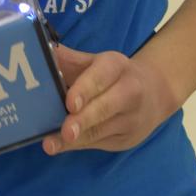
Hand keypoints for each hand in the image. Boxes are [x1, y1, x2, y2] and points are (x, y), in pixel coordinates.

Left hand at [41, 43, 178, 155]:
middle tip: (65, 131)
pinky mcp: (127, 139)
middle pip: (105, 107)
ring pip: (101, 130)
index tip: (70, 103)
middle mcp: (129, 92)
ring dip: (76, 139)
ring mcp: (131, 119)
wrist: (155, 92)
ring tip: (52, 144)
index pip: (102, 77)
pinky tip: (60, 147)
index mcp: (117, 67)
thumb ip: (69, 59)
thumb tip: (40, 49)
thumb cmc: (113, 75)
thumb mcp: (95, 62)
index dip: (86, 89)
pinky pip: (100, 143)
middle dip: (83, 120)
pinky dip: (79, 145)